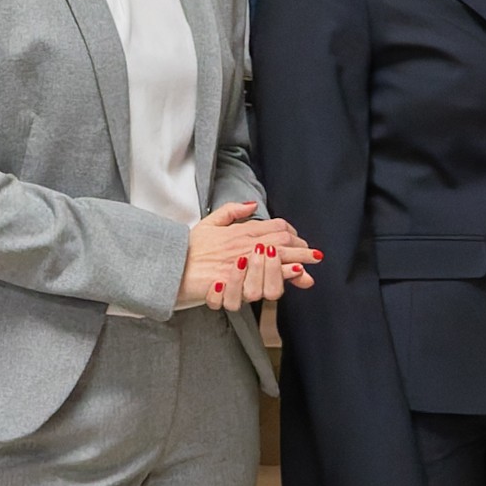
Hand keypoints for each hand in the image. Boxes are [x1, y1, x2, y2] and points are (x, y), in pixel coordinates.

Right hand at [178, 201, 306, 311]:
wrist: (171, 269)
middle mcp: (244, 243)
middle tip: (315, 255)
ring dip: (297, 259)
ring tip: (309, 263)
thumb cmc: (189, 249)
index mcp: (240, 230)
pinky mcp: (236, 281)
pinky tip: (296, 274)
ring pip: (278, 257)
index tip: (298, 241)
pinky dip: (283, 275)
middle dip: (302, 247)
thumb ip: (232, 211)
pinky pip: (266, 278)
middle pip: (283, 240)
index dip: (292, 233)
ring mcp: (242, 261)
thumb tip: (253, 204)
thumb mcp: (209, 223)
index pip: (276, 226)